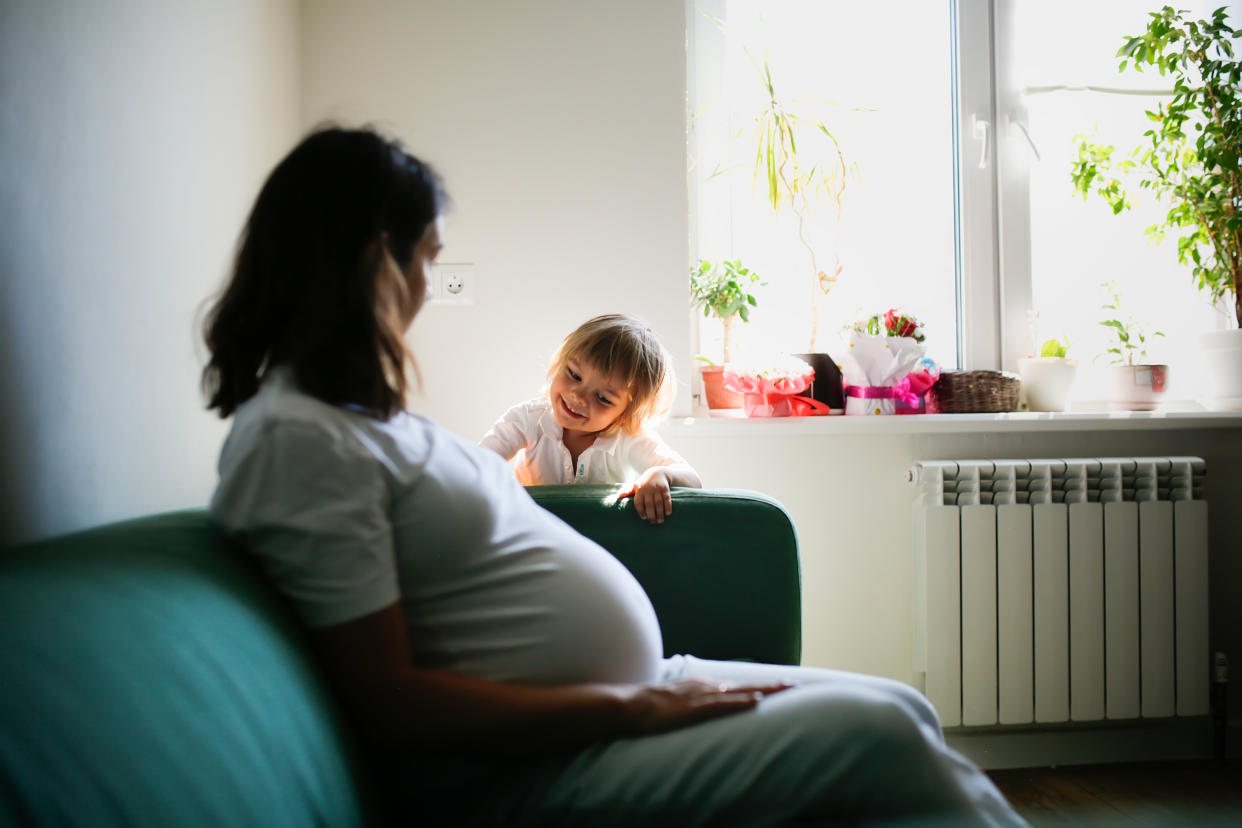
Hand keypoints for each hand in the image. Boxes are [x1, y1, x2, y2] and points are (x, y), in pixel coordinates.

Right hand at [622, 679, 793, 734]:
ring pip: (740, 691)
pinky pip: (722, 704)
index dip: (759, 686)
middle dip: (771, 686)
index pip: (736, 685)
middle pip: (745, 685)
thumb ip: (689, 702)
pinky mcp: (694, 708)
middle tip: (796, 685)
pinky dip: (740, 701)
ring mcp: (701, 696)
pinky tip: (755, 701)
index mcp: (701, 686)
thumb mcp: (674, 701)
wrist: (629, 706)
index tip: (779, 686)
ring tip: (787, 690)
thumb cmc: (647, 707)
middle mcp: (706, 687)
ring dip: (764, 691)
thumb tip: (699, 708)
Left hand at [633, 467, 672, 523]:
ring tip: (660, 521)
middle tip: (653, 522)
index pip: (638, 503)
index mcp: (639, 490)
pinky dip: (668, 506)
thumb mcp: (636, 485)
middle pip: (649, 504)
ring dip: (660, 513)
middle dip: (651, 515)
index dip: (640, 511)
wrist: (658, 472)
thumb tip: (618, 496)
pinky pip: (667, 499)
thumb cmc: (644, 482)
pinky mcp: (665, 488)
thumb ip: (628, 491)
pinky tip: (668, 513)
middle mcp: (648, 489)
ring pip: (658, 503)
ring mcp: (657, 489)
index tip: (643, 518)